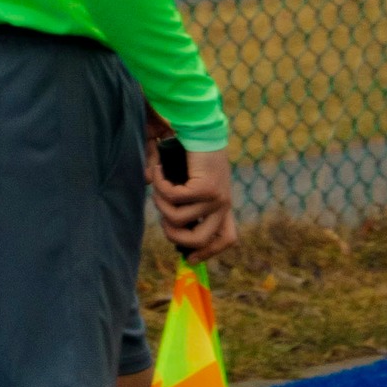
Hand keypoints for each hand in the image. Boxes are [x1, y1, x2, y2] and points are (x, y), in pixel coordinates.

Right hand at [147, 142, 238, 262]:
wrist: (202, 128)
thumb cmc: (194, 155)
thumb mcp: (193, 185)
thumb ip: (184, 205)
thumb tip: (169, 224)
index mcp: (224, 205)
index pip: (227, 239)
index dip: (209, 252)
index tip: (190, 258)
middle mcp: (224, 204)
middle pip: (199, 240)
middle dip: (173, 234)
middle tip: (162, 218)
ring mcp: (216, 197)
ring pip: (177, 218)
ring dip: (159, 203)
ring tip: (159, 184)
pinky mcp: (205, 188)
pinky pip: (172, 198)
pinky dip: (159, 185)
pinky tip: (158, 170)